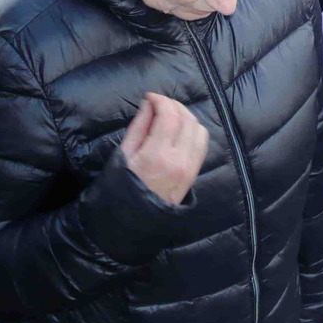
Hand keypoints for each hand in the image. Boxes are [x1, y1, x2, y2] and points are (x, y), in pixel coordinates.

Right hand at [120, 92, 206, 206]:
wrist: (131, 223)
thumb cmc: (120, 188)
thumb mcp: (123, 155)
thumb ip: (139, 127)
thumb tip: (149, 104)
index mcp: (157, 155)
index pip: (169, 116)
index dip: (161, 100)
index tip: (150, 98)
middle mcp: (179, 161)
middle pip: (186, 119)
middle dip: (173, 105)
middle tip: (158, 105)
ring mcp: (190, 169)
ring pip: (199, 129)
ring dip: (186, 117)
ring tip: (169, 116)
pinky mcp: (193, 174)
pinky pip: (202, 144)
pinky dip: (194, 131)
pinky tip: (180, 131)